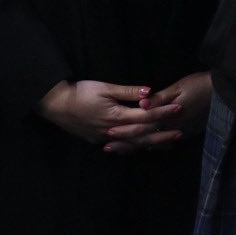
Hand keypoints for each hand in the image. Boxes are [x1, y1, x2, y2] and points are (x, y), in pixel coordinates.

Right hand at [38, 80, 172, 147]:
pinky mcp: (97, 139)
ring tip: (166, 143)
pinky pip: (120, 145)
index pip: (145, 116)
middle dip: (161, 134)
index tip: (178, 108)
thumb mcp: (104, 87)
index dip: (162, 112)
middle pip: (142, 134)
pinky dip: (133, 146)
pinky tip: (142, 146)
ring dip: (149, 143)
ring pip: (131, 143)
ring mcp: (104, 138)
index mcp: (117, 116)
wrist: (55, 105)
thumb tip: (149, 91)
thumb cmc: (80, 92)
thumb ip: (127, 91)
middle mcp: (113, 131)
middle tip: (180, 133)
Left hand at [105, 71, 213, 153]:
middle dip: (126, 144)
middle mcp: (172, 129)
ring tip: (121, 151)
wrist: (223, 92)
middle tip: (107, 148)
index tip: (108, 134)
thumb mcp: (179, 88)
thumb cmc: (199, 85)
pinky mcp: (188, 132)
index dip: (124, 131)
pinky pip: (167, 144)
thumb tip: (141, 105)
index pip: (141, 127)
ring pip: (155, 144)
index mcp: (167, 117)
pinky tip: (147, 147)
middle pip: (145, 139)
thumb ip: (160, 99)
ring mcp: (181, 132)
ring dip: (137, 147)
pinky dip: (154, 146)